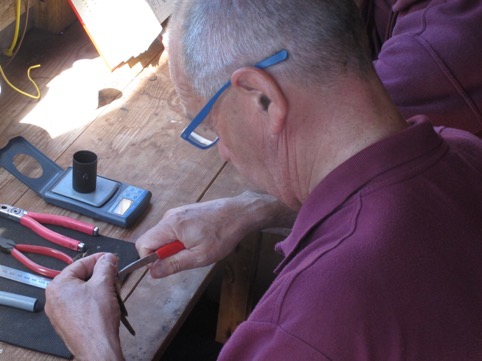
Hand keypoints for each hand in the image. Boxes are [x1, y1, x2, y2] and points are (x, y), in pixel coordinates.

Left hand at [45, 253, 124, 360]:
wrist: (97, 347)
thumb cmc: (96, 319)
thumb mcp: (104, 284)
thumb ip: (106, 266)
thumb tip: (108, 258)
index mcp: (58, 285)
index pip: (80, 264)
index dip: (99, 259)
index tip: (111, 258)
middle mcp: (54, 299)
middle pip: (80, 278)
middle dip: (99, 275)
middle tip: (114, 274)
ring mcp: (59, 313)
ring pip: (81, 291)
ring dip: (98, 288)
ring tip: (112, 290)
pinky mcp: (67, 323)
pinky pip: (80, 304)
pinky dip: (93, 300)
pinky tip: (105, 303)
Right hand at [136, 191, 295, 277]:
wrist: (239, 213)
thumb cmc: (223, 234)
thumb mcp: (199, 256)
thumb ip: (173, 264)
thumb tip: (152, 272)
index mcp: (170, 225)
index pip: (142, 244)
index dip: (150, 260)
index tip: (166, 266)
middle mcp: (170, 216)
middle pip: (151, 240)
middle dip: (164, 254)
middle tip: (186, 257)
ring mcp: (177, 213)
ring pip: (163, 236)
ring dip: (174, 247)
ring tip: (195, 248)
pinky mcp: (184, 213)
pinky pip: (172, 230)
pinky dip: (180, 239)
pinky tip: (198, 240)